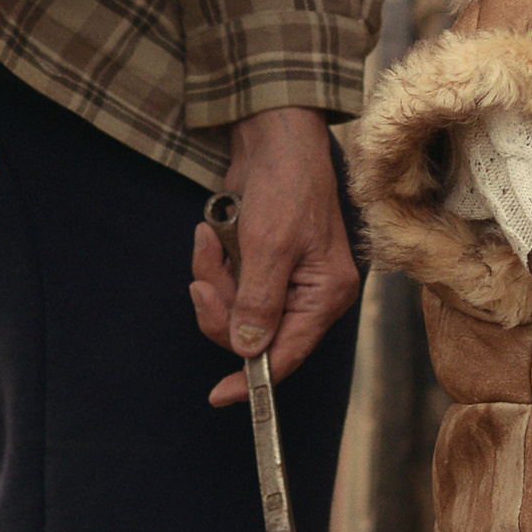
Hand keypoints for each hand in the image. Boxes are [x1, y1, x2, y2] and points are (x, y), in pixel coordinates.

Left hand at [187, 106, 358, 406]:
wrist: (273, 137)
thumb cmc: (286, 184)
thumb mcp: (270, 245)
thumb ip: (259, 302)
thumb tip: (250, 351)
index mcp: (325, 295)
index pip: (288, 354)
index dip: (252, 379)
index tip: (219, 394)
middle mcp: (307, 294)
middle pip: (251, 335)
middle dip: (220, 305)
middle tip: (206, 276)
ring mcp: (281, 280)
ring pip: (232, 310)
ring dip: (213, 276)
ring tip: (212, 239)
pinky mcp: (258, 265)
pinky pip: (225, 284)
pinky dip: (213, 261)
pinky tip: (214, 233)